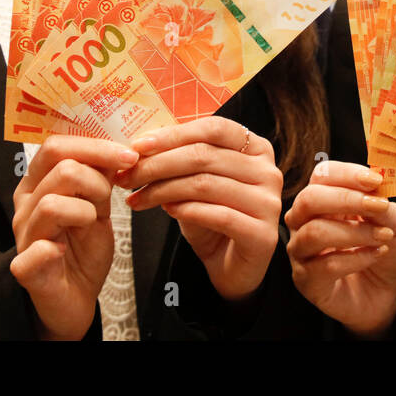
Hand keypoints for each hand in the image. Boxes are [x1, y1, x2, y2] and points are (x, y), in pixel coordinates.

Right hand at [9, 135, 138, 339]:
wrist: (77, 297)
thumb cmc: (83, 248)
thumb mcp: (96, 204)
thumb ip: (99, 177)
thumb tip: (118, 147)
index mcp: (38, 184)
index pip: (56, 146)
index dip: (95, 146)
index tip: (129, 155)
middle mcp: (26, 205)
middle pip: (59, 167)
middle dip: (97, 178)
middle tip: (110, 196)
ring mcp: (23, 236)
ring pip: (52, 203)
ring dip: (86, 211)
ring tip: (91, 224)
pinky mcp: (26, 269)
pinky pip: (35, 251)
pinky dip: (52, 249)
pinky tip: (62, 251)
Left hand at [114, 117, 282, 301]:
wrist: (232, 267)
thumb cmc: (212, 218)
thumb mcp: (195, 182)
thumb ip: (178, 161)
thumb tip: (139, 146)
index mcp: (255, 148)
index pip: (213, 128)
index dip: (172, 135)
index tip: (137, 147)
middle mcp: (268, 171)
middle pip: (205, 156)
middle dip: (157, 165)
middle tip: (126, 176)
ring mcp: (269, 202)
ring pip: (206, 184)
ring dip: (163, 190)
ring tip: (137, 198)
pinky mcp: (264, 234)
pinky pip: (219, 215)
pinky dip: (186, 211)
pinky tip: (166, 210)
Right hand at [284, 160, 395, 337]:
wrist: (387, 290)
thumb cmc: (384, 249)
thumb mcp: (394, 221)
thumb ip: (382, 204)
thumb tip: (373, 191)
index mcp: (324, 199)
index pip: (323, 175)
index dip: (347, 174)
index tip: (376, 180)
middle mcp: (304, 221)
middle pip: (309, 199)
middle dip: (346, 199)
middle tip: (379, 206)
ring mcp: (301, 250)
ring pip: (315, 232)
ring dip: (355, 232)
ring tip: (382, 236)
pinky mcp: (306, 280)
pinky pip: (325, 265)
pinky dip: (356, 258)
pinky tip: (376, 255)